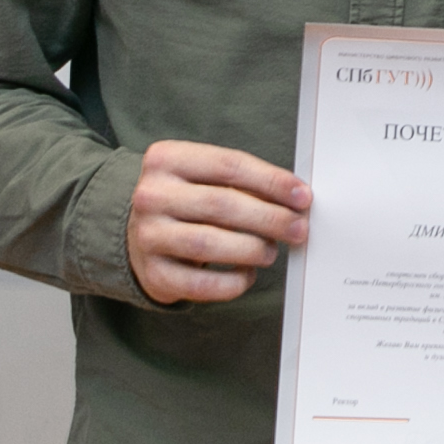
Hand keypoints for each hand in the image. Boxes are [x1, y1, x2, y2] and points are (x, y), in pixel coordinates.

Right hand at [127, 139, 308, 304]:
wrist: (141, 236)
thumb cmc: (188, 203)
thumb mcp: (207, 178)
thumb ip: (246, 183)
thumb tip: (296, 200)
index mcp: (166, 159)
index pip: (229, 165)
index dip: (271, 181)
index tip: (302, 197)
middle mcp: (151, 195)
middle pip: (221, 204)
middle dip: (269, 218)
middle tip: (298, 229)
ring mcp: (148, 236)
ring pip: (209, 244)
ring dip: (252, 249)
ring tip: (271, 252)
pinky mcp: (153, 274)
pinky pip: (201, 284)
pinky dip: (232, 282)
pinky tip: (247, 275)